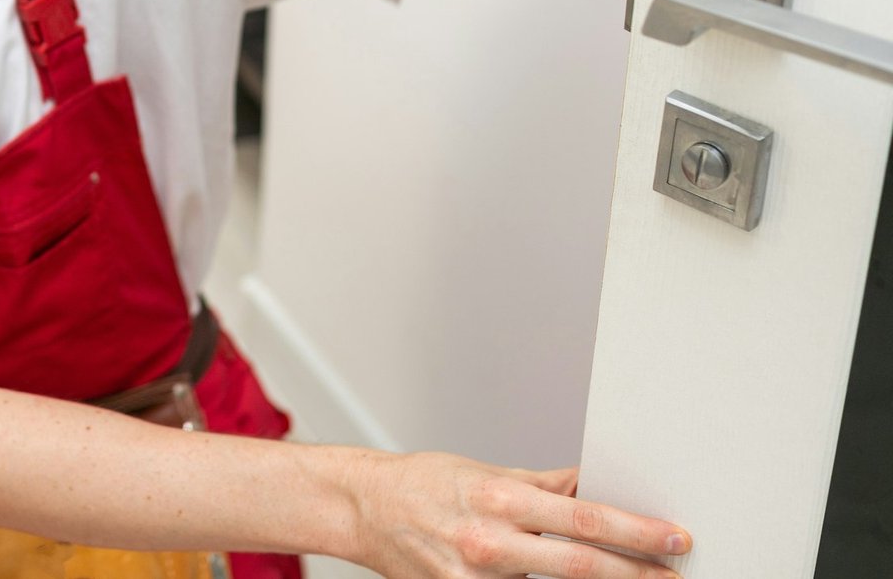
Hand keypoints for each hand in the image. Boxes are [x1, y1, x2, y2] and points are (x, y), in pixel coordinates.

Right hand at [352, 451, 691, 577]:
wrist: (366, 509)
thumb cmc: (423, 485)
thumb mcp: (486, 473)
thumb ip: (545, 485)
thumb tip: (594, 485)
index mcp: (499, 499)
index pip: (584, 519)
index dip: (636, 531)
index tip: (673, 537)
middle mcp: (490, 542)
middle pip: (582, 564)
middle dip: (637, 572)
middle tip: (675, 573)